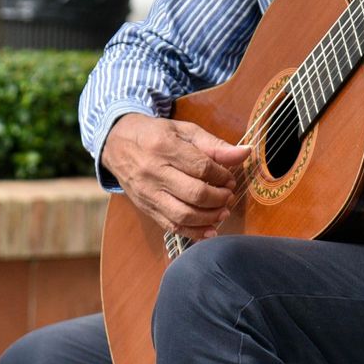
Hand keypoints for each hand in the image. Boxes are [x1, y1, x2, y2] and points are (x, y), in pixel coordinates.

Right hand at [102, 113, 250, 239]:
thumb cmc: (156, 135)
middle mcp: (153, 173)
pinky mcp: (146, 209)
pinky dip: (194, 232)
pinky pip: (172, 226)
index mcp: (164, 147)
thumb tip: (245, 153)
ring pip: (183, 214)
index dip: (222, 176)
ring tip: (223, 211)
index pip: (201, 167)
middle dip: (219, 198)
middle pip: (194, 193)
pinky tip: (210, 229)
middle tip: (229, 194)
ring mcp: (148, 194)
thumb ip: (214, 145)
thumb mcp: (184, 131)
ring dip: (209, 217)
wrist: (118, 144)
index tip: (230, 177)